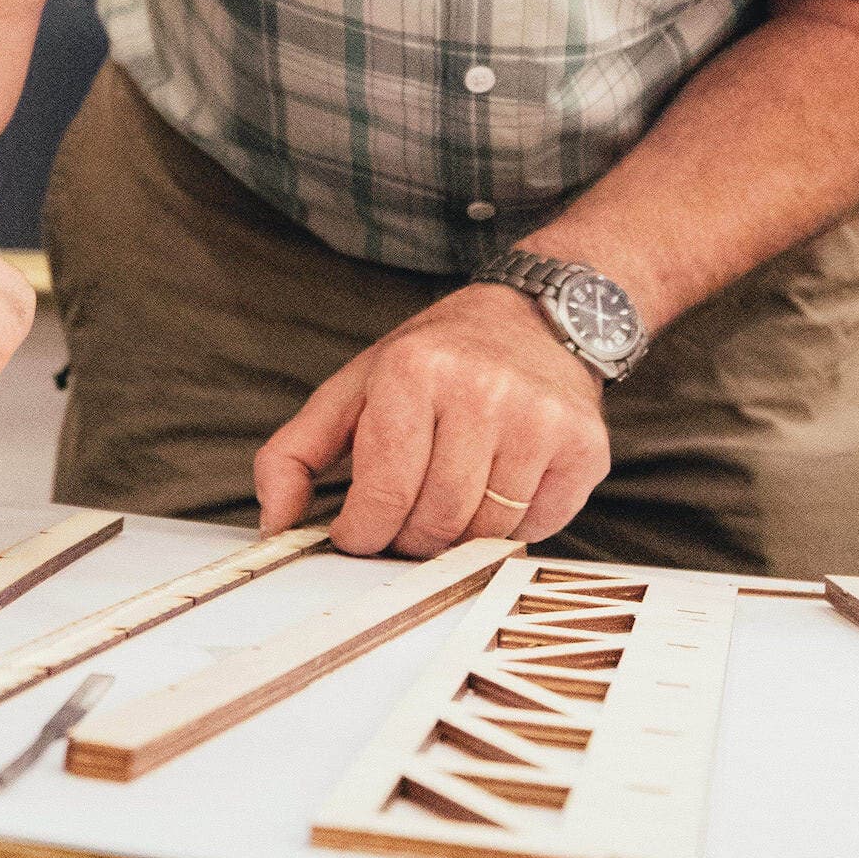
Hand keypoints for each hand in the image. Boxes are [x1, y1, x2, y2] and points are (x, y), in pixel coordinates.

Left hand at [256, 284, 610, 557]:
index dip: (361, 532)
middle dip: (409, 538)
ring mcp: (540, 420)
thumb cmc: (439, 359)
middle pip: (434, 521)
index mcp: (414, 370)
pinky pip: (536, 528)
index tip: (359, 532)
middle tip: (406, 520)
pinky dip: (511, 529)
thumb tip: (274, 522)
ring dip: (459, 538)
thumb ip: (297, 452)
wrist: (537, 318)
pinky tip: (499, 488)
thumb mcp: (356, 386)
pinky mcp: (584, 447)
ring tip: (450, 501)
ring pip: (485, 533)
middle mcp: (481, 390)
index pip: (381, 494)